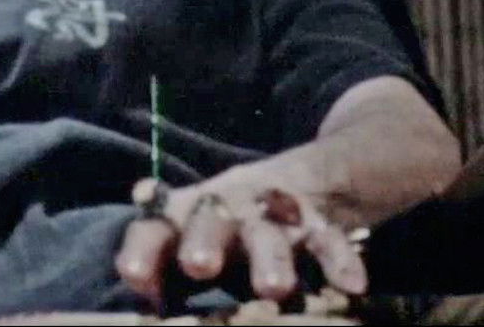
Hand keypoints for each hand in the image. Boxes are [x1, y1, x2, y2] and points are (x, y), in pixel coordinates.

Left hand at [114, 174, 368, 307]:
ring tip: (274, 289)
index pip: (156, 228)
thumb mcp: (190, 242)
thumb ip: (162, 273)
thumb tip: (145, 302)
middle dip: (205, 241)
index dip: (144, 250)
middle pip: (212, 221)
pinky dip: (340, 262)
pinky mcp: (318, 226)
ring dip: (271, 259)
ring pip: (271, 235)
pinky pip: (330, 242)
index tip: (133, 276)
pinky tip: (351, 287)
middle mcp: (227, 211)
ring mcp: (274, 217)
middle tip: (199, 266)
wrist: (303, 182)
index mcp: (186, 217)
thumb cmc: (226, 232)